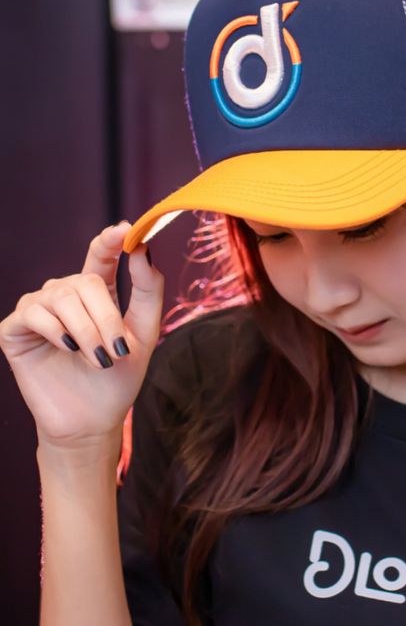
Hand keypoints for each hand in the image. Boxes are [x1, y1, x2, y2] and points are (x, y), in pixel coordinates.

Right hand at [0, 222, 163, 451]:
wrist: (93, 420)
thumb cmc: (119, 377)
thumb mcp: (144, 332)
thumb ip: (148, 290)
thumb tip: (143, 249)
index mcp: (97, 293)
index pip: (100, 255)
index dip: (110, 239)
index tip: (126, 229)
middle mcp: (65, 295)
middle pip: (86, 281)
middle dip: (106, 317)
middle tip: (117, 350)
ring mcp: (37, 310)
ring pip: (62, 297)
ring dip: (87, 330)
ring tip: (98, 359)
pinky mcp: (14, 330)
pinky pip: (34, 314)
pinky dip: (57, 331)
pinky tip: (68, 349)